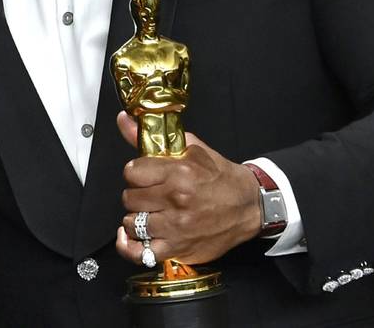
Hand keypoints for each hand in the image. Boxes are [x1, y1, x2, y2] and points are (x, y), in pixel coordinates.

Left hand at [113, 111, 258, 266]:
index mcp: (179, 173)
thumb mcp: (191, 149)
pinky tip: (132, 237)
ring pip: (132, 223)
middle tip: (150, 194)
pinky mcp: (179, 248)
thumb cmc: (221, 178)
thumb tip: (124, 121)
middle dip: (137, 194)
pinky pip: (140, 252)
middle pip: (129, 197)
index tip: (143, 175)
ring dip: (137, 218)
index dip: (136, 173)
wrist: (249, 206)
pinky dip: (131, 246)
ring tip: (149, 213)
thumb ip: (154, 138)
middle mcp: (176, 200)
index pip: (132, 172)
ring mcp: (176, 227)